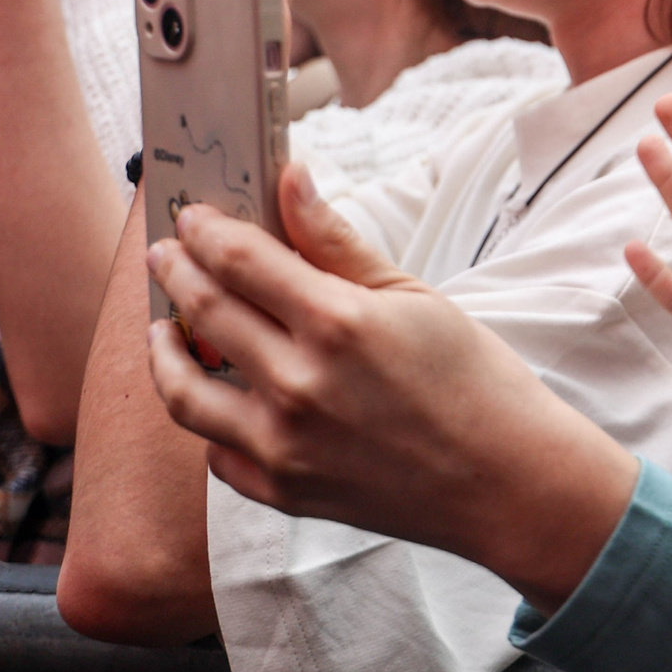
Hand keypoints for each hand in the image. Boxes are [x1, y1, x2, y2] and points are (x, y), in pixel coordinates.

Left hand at [147, 165, 639, 603]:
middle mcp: (299, 384)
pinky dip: (210, 420)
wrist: (506, 481)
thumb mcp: (413, 295)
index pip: (239, 258)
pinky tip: (216, 396)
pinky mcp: (282, 492)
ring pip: (184, 391)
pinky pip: (216, 452)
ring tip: (164, 328)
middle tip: (168, 254)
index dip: (206, 230)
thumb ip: (337, 241)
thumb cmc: (475, 381)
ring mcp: (283, 445)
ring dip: (164, 350)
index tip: (193, 218)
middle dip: (177, 272)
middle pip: (205, 310)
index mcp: (337, 322)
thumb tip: (290, 178)